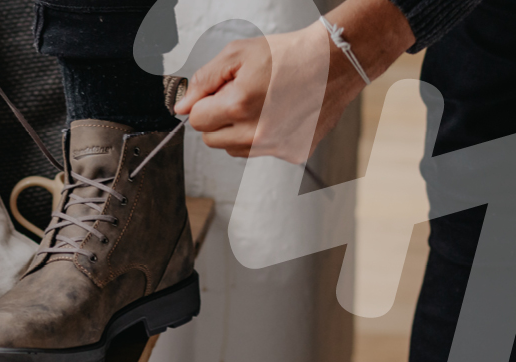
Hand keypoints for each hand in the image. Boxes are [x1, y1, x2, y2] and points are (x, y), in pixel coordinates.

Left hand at [175, 0, 413, 163]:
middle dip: (218, 120)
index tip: (219, 94)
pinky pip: (262, 152)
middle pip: (212, 141)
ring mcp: (276, 147)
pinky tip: (279, 115)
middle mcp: (257, 133)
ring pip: (235, 150)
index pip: (197, 121)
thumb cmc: (288, 55)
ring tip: (261, 105)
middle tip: (239, 97)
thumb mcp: (238, 54)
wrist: (333, 63)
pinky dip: (264, 137)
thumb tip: (182, 107)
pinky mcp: (293, 153)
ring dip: (238, 132)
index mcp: (239, 106)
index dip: (205, 104)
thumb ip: (204, 81)